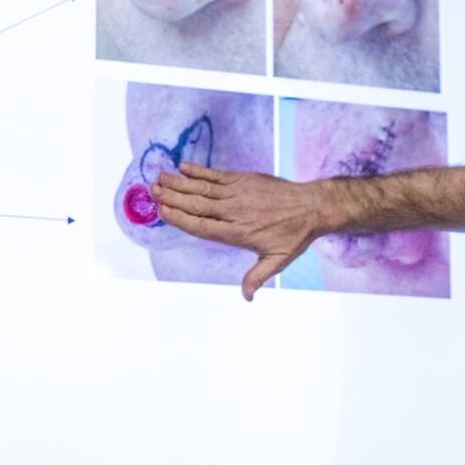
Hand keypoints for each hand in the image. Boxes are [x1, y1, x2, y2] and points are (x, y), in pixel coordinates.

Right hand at [152, 162, 323, 300]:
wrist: (313, 206)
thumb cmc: (295, 235)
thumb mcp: (278, 260)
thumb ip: (258, 277)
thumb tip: (247, 297)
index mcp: (238, 232)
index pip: (202, 226)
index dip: (180, 218)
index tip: (162, 211)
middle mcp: (235, 211)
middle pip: (197, 205)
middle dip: (173, 198)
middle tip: (151, 192)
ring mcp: (239, 192)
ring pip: (203, 188)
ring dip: (179, 183)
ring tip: (159, 179)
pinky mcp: (245, 179)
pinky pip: (217, 175)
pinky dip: (199, 171)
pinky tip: (183, 167)